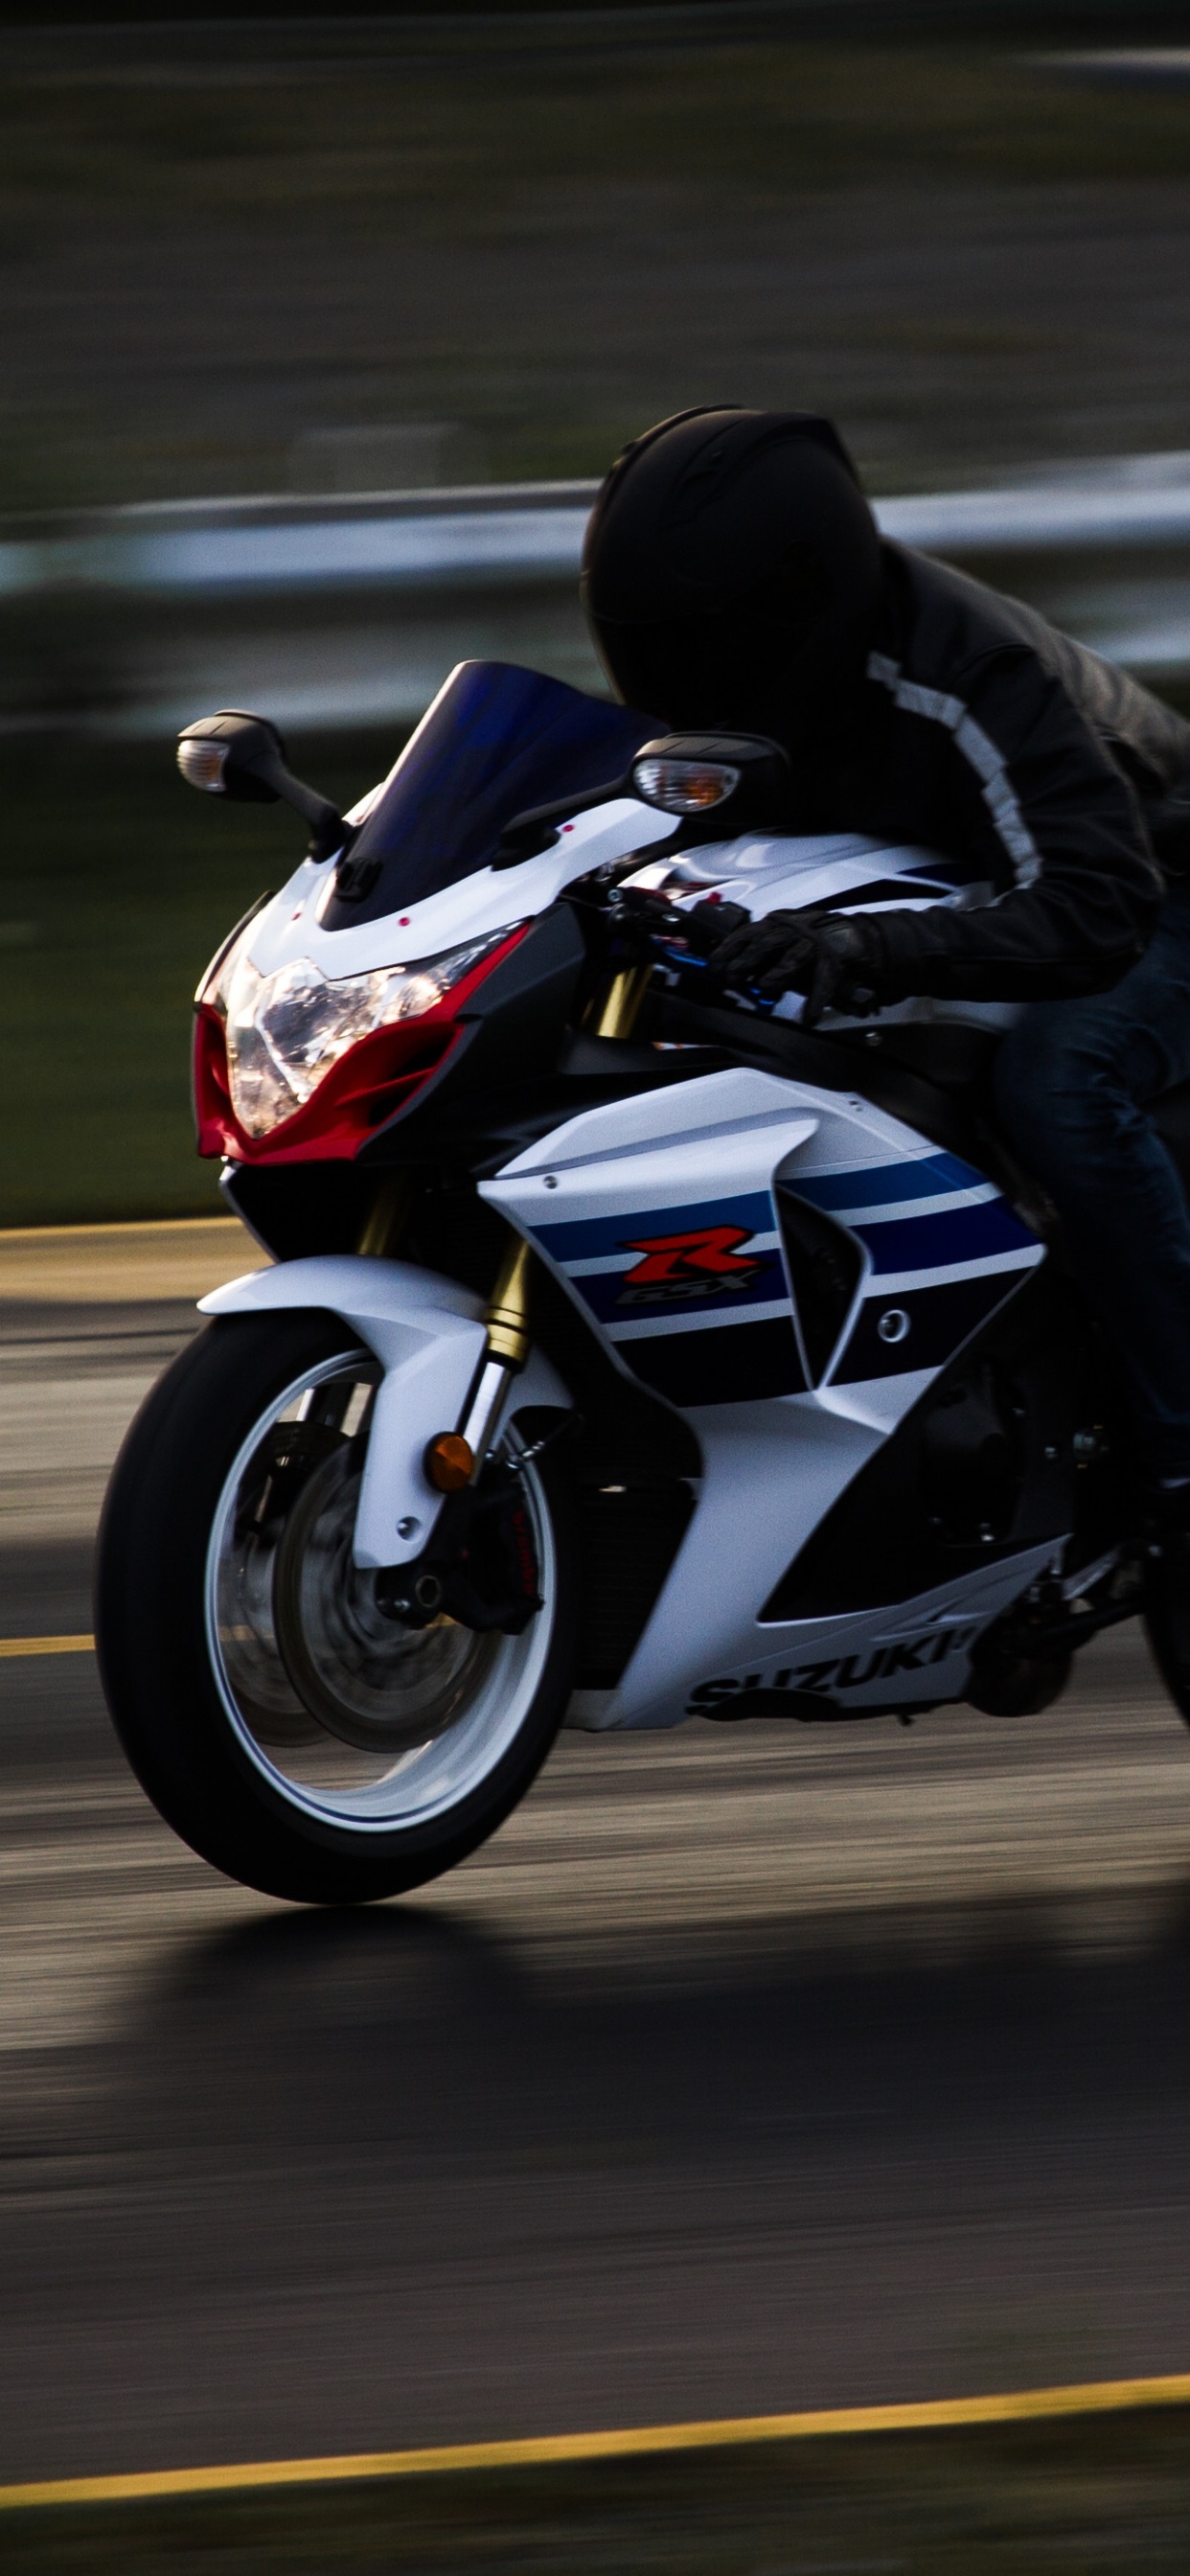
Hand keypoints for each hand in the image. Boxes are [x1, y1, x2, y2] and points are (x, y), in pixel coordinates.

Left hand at [697, 905, 886, 1027]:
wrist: (854, 940)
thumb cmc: (811, 946)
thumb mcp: (780, 947)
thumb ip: (758, 960)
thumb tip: (732, 976)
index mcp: (776, 925)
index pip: (746, 934)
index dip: (729, 949)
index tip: (714, 965)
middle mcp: (794, 931)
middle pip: (766, 943)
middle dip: (746, 960)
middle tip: (733, 977)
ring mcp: (815, 944)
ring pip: (793, 958)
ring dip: (776, 975)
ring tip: (766, 987)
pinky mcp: (834, 961)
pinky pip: (823, 982)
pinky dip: (816, 1001)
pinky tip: (810, 1017)